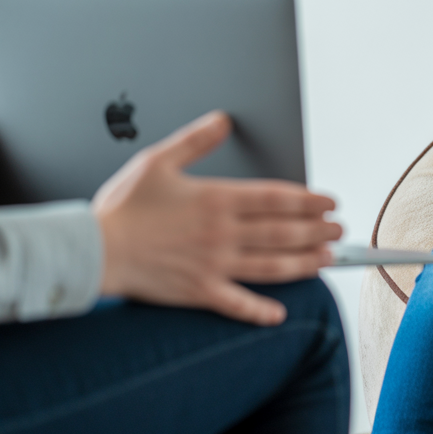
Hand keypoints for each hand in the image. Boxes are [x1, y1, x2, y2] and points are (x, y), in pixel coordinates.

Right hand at [93, 111, 342, 325]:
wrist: (94, 249)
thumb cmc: (122, 207)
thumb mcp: (158, 161)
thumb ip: (195, 140)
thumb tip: (222, 120)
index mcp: (216, 200)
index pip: (276, 198)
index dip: (308, 200)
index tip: (329, 202)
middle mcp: (222, 233)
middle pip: (282, 232)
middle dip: (316, 230)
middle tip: (338, 230)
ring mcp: (214, 265)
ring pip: (272, 266)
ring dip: (304, 263)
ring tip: (327, 259)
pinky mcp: (199, 291)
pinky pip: (237, 303)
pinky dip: (260, 310)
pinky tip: (280, 313)